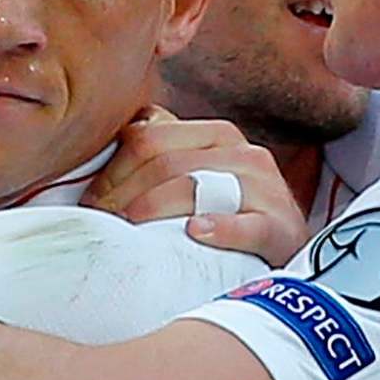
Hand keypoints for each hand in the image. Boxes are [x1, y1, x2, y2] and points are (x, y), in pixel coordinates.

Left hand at [80, 109, 309, 266]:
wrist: (288, 250)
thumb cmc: (232, 213)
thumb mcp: (204, 172)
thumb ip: (168, 149)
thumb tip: (127, 129)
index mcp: (218, 135)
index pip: (150, 140)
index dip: (112, 171)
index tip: (91, 202)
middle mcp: (243, 154)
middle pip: (165, 165)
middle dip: (122, 195)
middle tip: (100, 223)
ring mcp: (264, 189)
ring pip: (195, 189)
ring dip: (151, 210)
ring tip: (128, 232)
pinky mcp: (279, 226)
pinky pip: (246, 225)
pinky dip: (218, 228)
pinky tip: (194, 233)